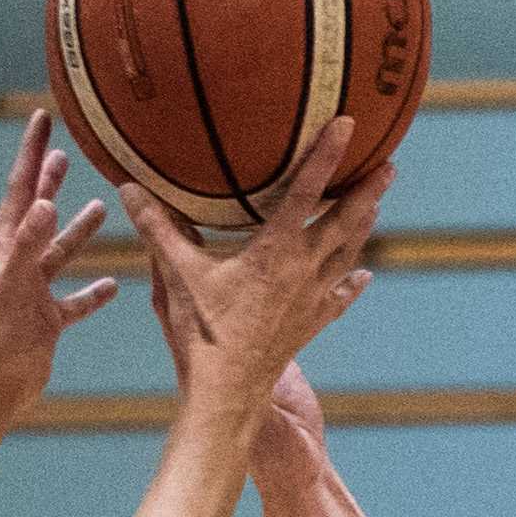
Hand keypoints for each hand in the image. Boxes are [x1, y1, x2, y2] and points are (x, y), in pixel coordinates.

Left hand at [0, 111, 118, 419]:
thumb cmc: (0, 333)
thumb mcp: (14, 282)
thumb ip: (29, 242)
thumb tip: (43, 202)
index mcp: (5, 246)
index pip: (20, 188)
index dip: (31, 153)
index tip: (41, 120)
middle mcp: (17, 263)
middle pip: (37, 212)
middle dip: (49, 182)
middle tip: (64, 154)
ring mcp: (32, 291)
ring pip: (59, 252)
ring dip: (77, 231)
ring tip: (98, 208)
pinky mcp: (46, 319)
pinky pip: (74, 300)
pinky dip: (92, 293)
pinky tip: (111, 286)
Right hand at [122, 122, 387, 418]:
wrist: (229, 391)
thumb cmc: (203, 332)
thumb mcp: (177, 275)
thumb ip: (156, 228)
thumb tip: (126, 187)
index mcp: (275, 251)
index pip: (307, 191)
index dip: (327, 155)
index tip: (349, 125)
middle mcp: (303, 270)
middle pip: (345, 222)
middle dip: (368, 190)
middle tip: (389, 163)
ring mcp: (312, 298)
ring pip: (348, 254)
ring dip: (364, 226)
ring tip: (377, 203)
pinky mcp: (312, 323)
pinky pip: (339, 297)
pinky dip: (352, 283)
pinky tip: (363, 276)